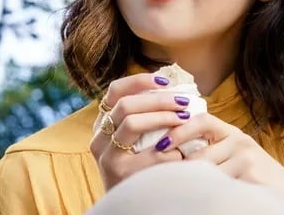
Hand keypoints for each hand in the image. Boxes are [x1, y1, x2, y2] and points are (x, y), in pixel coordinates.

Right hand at [89, 73, 195, 190]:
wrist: (130, 208)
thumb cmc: (138, 171)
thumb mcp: (131, 143)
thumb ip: (141, 118)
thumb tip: (168, 88)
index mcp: (101, 126)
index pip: (114, 91)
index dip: (139, 81)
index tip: (164, 80)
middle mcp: (99, 139)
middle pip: (125, 104)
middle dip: (158, 99)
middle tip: (183, 101)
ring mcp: (107, 156)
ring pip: (132, 122)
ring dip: (163, 116)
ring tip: (184, 118)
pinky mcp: (120, 173)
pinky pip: (149, 153)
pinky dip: (169, 149)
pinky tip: (180, 153)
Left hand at [161, 113, 283, 213]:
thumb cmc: (257, 178)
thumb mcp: (236, 155)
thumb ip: (213, 148)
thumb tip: (173, 149)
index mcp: (234, 133)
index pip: (202, 120)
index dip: (179, 130)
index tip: (161, 143)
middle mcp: (240, 141)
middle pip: (199, 153)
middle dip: (181, 167)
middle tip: (165, 175)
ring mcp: (246, 158)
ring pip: (206, 171)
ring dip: (193, 182)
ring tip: (185, 188)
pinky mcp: (249, 175)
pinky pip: (217, 183)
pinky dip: (207, 190)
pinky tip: (206, 195)